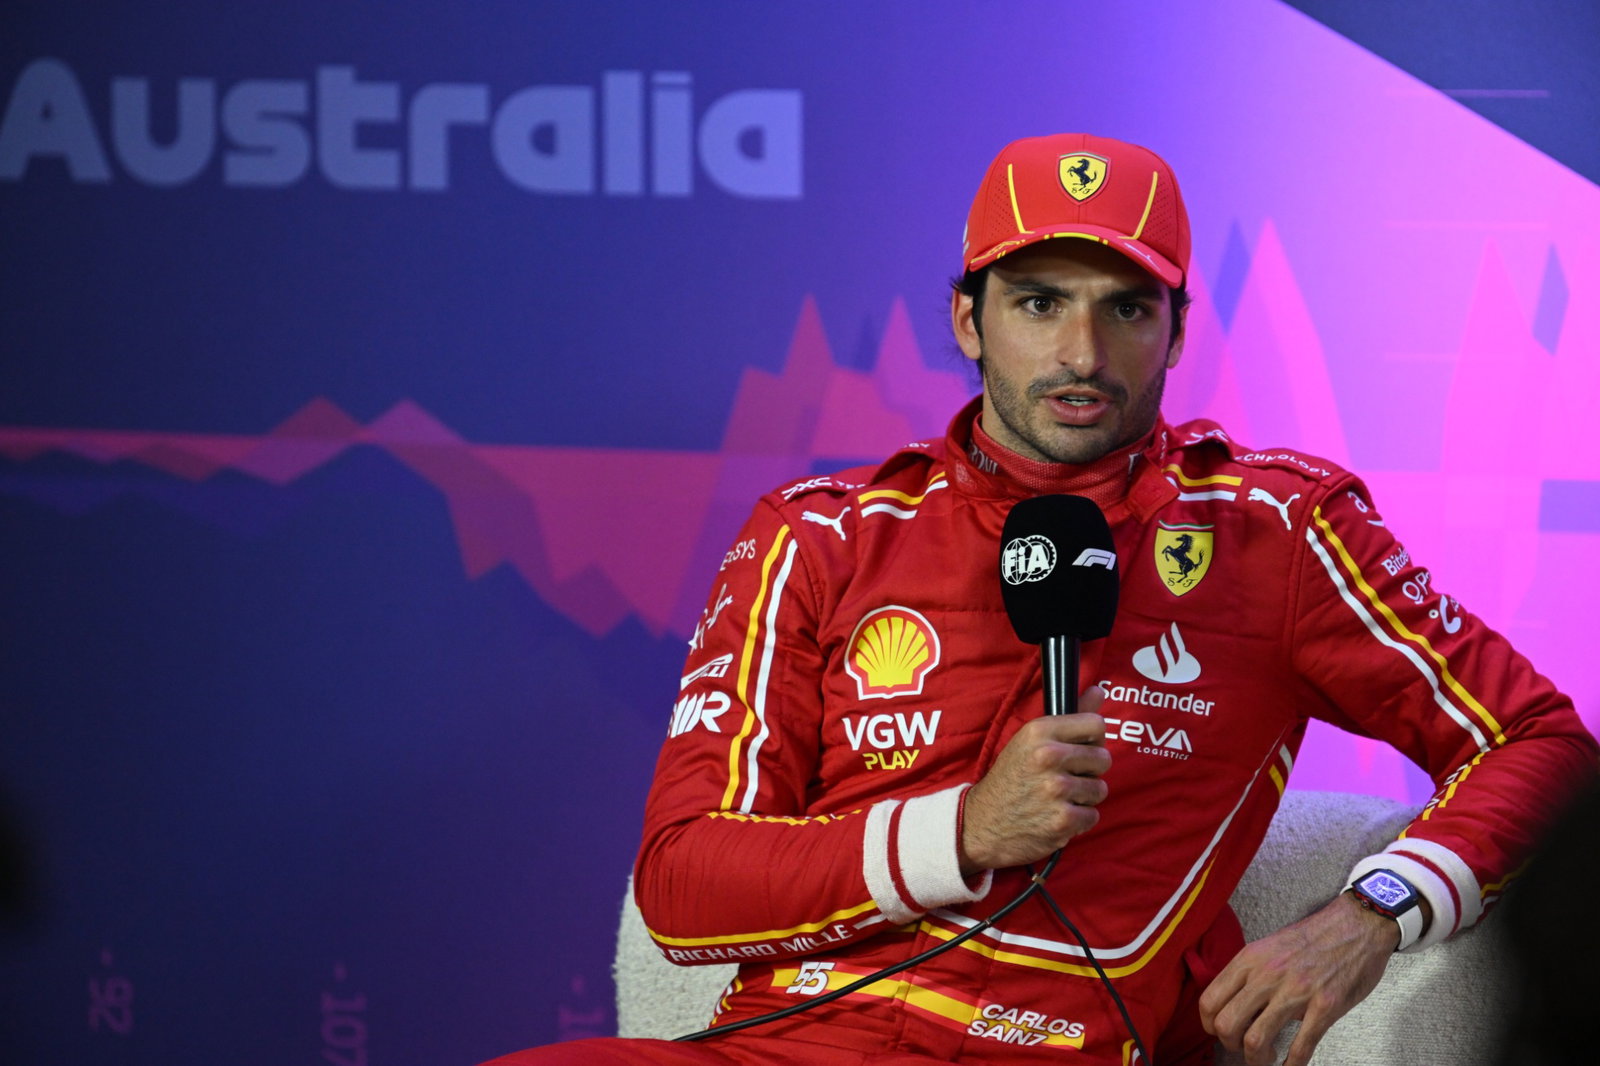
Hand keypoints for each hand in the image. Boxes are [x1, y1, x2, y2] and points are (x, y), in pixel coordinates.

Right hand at [959, 686, 1110, 873]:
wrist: (983, 822)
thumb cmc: (1010, 778)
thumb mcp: (1030, 740)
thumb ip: (1069, 717)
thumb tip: (1099, 691)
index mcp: (1040, 731)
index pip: (1096, 724)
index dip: (1092, 739)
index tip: (1080, 749)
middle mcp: (1049, 756)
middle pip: (1103, 758)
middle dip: (1089, 771)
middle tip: (1066, 777)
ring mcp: (1057, 789)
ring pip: (1100, 789)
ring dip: (1084, 797)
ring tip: (1059, 798)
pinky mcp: (1063, 819)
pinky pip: (1092, 815)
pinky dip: (1078, 820)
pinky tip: (1057, 816)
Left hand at [1199, 892, 1398, 1065]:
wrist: (1357, 925)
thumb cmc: (1313, 938)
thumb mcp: (1268, 946)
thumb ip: (1249, 972)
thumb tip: (1232, 1002)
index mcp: (1249, 960)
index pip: (1210, 1000)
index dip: (1209, 1025)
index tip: (1221, 1032)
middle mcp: (1267, 976)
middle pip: (1226, 1025)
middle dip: (1231, 1045)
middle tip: (1244, 1047)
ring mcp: (1296, 992)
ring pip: (1256, 1040)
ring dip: (1257, 1059)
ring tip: (1266, 1057)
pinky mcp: (1325, 1007)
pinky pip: (1301, 1046)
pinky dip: (1293, 1064)